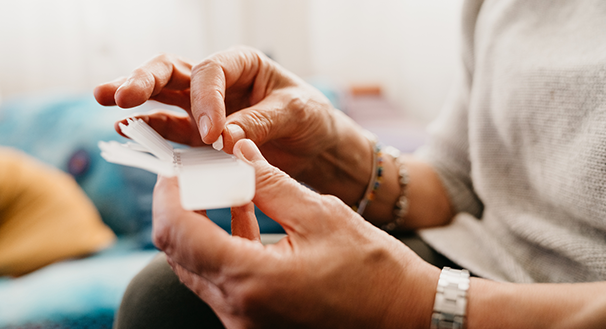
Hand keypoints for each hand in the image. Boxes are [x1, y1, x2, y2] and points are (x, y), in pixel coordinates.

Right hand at [94, 47, 351, 179]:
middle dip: (144, 80)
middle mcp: (218, 82)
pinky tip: (128, 132)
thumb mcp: (296, 113)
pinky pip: (172, 131)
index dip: (205, 100)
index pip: (210, 72)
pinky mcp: (201, 136)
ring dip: (135, 102)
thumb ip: (260, 122)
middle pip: (172, 72)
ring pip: (163, 97)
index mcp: (242, 64)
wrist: (316, 147)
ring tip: (108, 105)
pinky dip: (152, 133)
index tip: (213, 134)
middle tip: (121, 95)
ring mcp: (204, 108)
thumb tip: (223, 139)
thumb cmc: (310, 119)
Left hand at [152, 139, 439, 327]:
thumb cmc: (373, 271)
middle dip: (180, 204)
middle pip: (179, 250)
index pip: (178, 232)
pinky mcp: (254, 320)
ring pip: (196, 265)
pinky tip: (242, 212)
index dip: (169, 192)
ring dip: (200, 223)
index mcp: (251, 280)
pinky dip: (223, 243)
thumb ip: (270, 182)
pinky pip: (221, 279)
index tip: (177, 165)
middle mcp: (237, 309)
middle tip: (196, 170)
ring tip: (221, 184)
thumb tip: (239, 151)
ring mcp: (243, 320)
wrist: (404, 316)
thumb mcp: (321, 215)